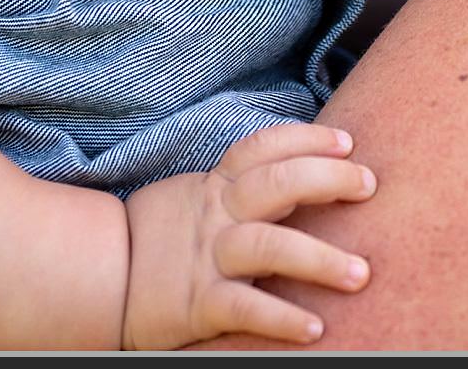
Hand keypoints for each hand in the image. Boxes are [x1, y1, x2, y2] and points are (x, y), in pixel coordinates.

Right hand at [119, 122, 376, 348]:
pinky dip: (281, 317)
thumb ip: (236, 187)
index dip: (307, 139)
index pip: (264, 148)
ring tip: (361, 274)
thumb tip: (296, 176)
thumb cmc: (156, 238)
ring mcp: (208, 259)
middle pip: (277, 184)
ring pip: (270, 247)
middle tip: (368, 186)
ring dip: (320, 258)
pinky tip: (313, 328)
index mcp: (215, 187)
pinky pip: (245, 308)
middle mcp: (216, 216)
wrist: (98, 280)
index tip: (348, 142)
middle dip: (328, 179)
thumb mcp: (194, 198)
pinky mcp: (198, 303)